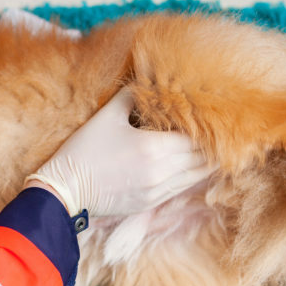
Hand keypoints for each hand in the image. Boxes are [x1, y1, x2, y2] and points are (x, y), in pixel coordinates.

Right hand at [25, 90, 211, 216]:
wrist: (65, 190)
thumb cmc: (84, 151)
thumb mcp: (107, 116)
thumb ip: (131, 96)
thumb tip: (145, 83)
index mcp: (154, 148)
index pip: (197, 137)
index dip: (208, 127)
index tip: (213, 116)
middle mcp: (162, 172)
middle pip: (203, 159)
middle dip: (212, 146)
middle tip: (219, 132)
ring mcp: (157, 190)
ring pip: (196, 176)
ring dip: (205, 163)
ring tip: (213, 149)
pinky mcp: (150, 203)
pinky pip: (181, 188)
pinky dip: (189, 176)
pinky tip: (192, 166)